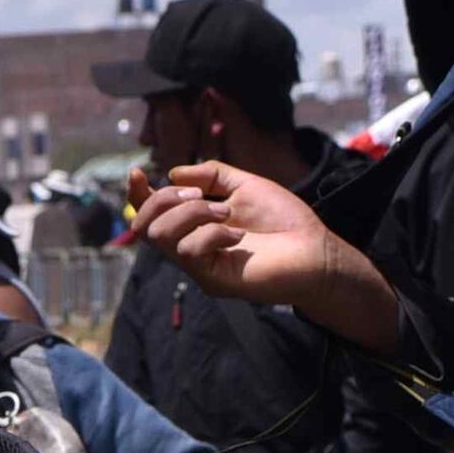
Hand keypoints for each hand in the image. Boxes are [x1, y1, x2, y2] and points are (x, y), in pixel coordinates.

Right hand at [124, 162, 402, 350]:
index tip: (138, 172)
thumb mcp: (245, 185)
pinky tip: (239, 234)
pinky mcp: (212, 280)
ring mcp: (200, 267)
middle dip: (164, 201)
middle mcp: (191, 248)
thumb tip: (174, 173)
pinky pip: (190, 251)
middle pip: (145, 226)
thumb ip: (212, 176)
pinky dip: (212, 233)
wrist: (315, 251)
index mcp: (196, 226)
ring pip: (163, 236)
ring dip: (192, 214)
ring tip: (227, 213)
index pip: (152, 214)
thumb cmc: (285, 221)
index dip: (137, 194)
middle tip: (199, 195)